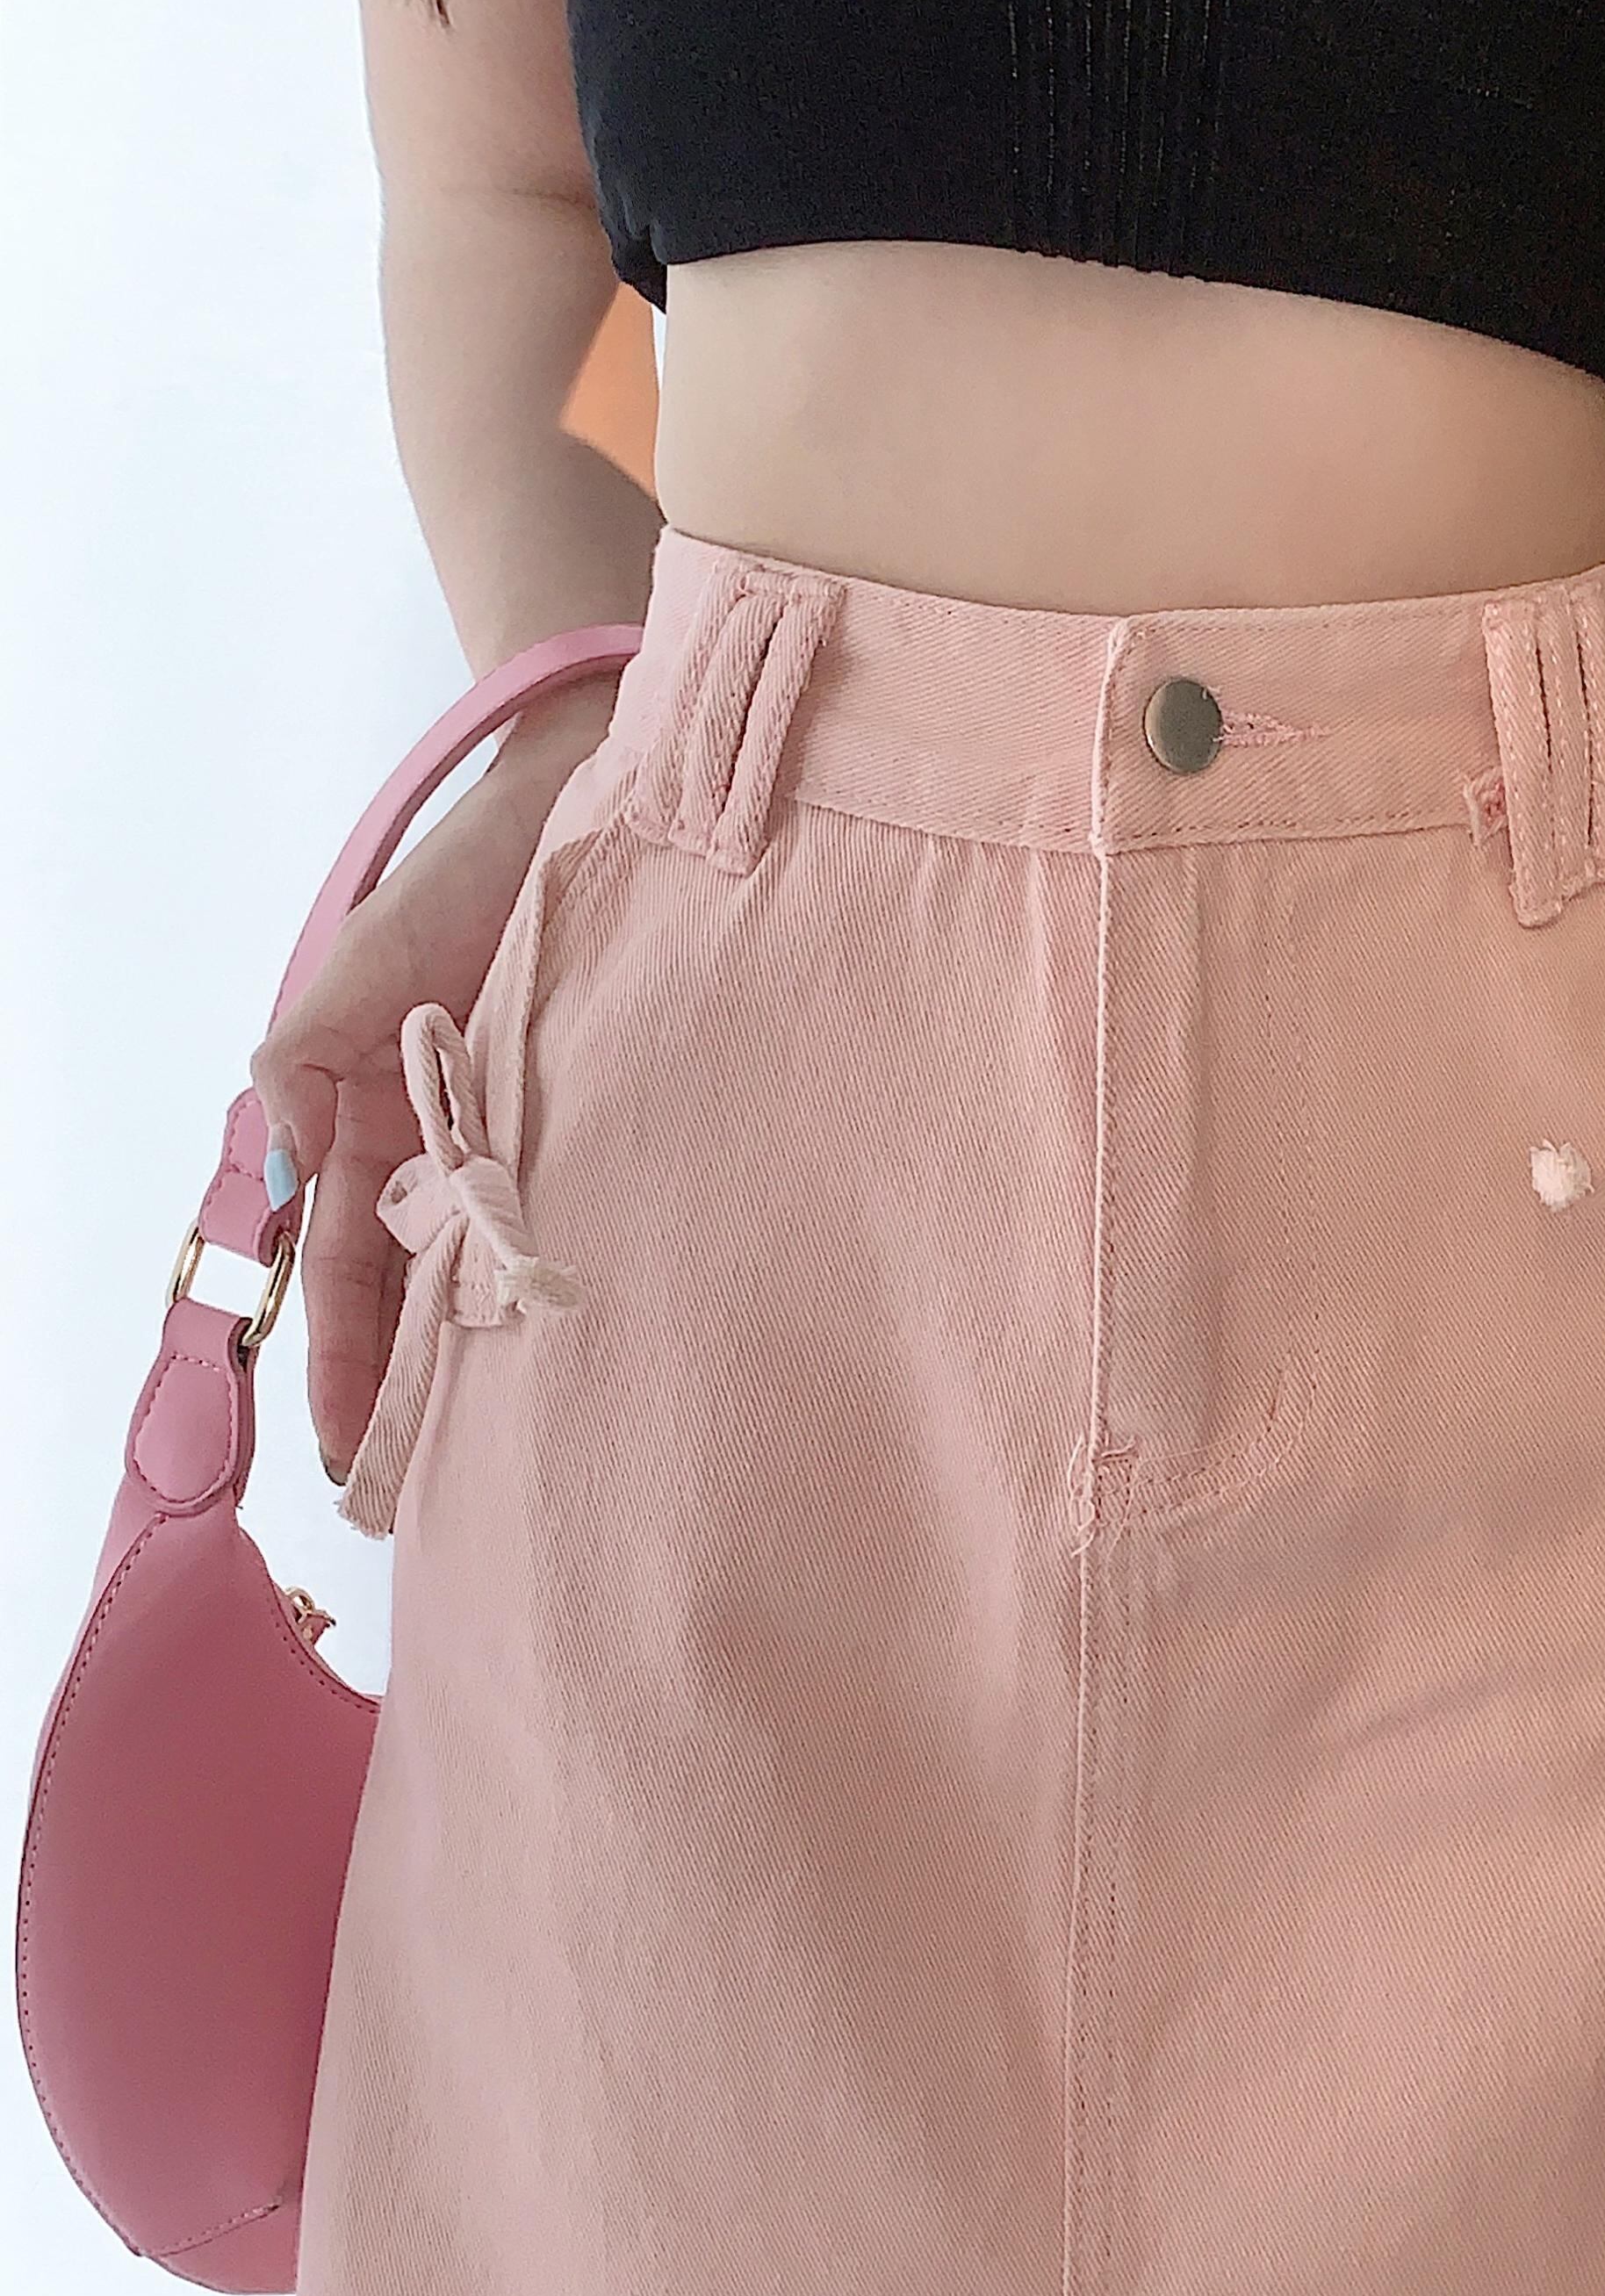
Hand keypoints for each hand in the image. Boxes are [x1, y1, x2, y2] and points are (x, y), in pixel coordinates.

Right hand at [247, 688, 614, 1486]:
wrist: (596, 795)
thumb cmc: (471, 870)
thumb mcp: (358, 962)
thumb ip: (306, 1058)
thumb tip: (298, 1175)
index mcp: (382, 1125)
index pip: (353, 1276)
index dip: (349, 1366)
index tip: (354, 1457)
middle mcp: (460, 1153)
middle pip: (430, 1301)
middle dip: (422, 1394)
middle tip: (433, 1500)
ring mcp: (540, 1147)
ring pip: (507, 1279)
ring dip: (502, 1363)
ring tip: (516, 1465)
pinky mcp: (615, 1126)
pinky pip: (592, 1223)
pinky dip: (581, 1292)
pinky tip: (606, 1365)